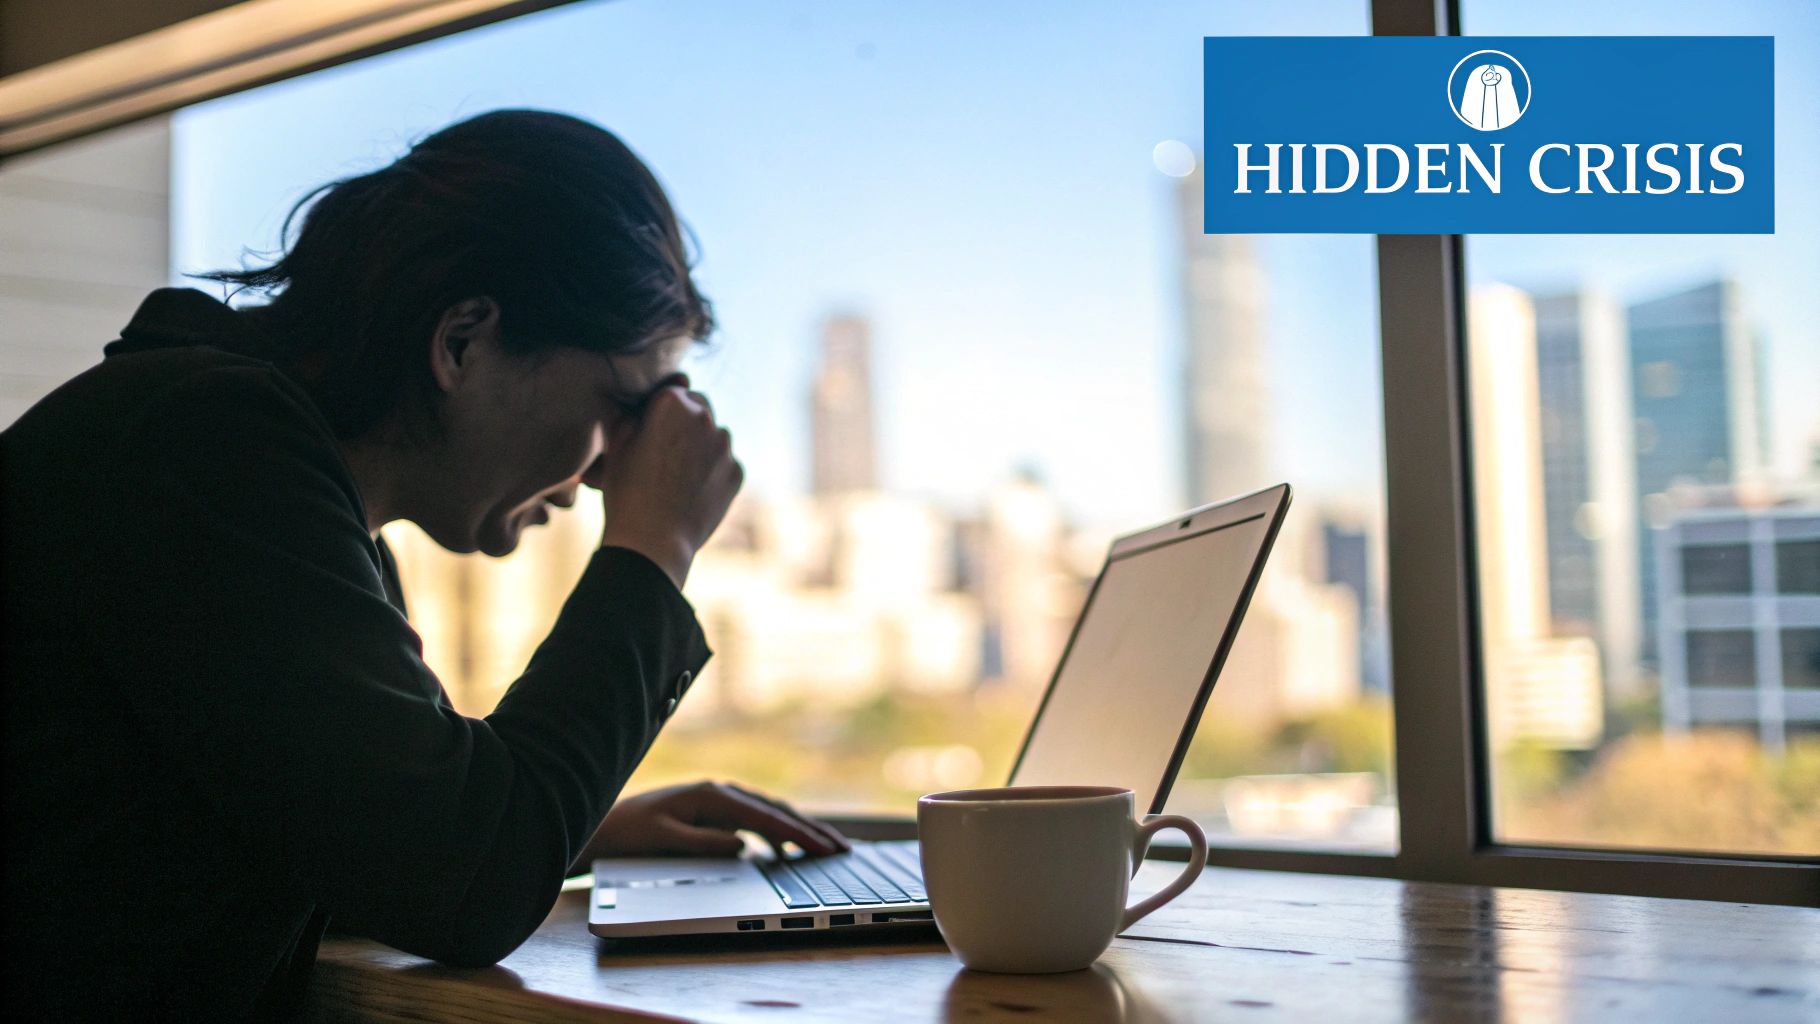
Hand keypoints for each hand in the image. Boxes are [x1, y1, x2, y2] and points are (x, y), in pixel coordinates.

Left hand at [571, 782, 849, 870]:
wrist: (603, 827)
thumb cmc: (630, 836)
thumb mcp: (665, 841)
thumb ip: (705, 843)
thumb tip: (744, 846)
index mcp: (712, 795)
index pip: (767, 818)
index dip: (801, 835)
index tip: (826, 849)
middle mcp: (720, 792)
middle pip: (776, 811)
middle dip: (811, 830)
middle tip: (842, 850)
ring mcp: (719, 800)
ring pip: (769, 814)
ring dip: (799, 830)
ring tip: (827, 847)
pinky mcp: (714, 811)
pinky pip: (756, 821)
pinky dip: (778, 833)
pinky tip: (787, 850)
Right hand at [585, 379, 741, 587]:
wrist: (652, 542)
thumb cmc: (627, 492)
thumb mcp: (616, 446)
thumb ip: (633, 416)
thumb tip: (644, 409)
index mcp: (672, 404)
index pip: (671, 391)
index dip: (659, 410)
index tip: (649, 429)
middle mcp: (705, 418)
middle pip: (698, 406)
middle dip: (685, 421)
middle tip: (665, 448)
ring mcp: (725, 446)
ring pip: (714, 434)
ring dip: (701, 444)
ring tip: (677, 472)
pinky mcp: (736, 472)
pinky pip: (725, 462)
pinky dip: (712, 470)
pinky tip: (691, 490)